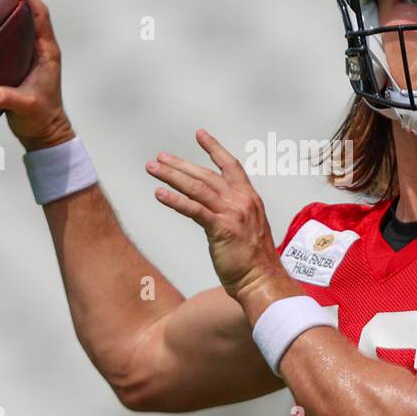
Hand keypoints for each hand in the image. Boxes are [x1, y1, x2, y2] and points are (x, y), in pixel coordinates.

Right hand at [0, 0, 75, 151]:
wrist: (46, 135)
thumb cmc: (39, 120)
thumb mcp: (21, 108)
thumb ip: (0, 99)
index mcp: (47, 53)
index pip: (40, 15)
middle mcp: (42, 51)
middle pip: (31, 14)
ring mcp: (33, 58)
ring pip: (21, 27)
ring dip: (8, 12)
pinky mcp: (24, 67)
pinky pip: (11, 43)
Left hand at [147, 129, 284, 300]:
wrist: (263, 281)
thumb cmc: (255, 261)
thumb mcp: (248, 228)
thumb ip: (234, 214)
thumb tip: (217, 211)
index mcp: (250, 198)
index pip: (231, 165)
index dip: (214, 148)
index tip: (199, 134)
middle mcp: (242, 201)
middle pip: (206, 175)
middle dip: (180, 165)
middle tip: (159, 158)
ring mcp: (232, 214)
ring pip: (197, 188)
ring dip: (172, 176)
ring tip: (152, 169)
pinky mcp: (222, 229)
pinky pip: (194, 210)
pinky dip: (175, 200)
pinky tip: (160, 194)